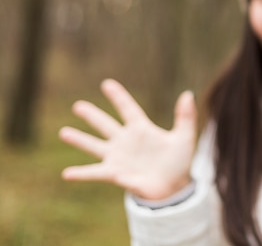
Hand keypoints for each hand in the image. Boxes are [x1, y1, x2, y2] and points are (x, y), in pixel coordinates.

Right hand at [59, 79, 197, 200]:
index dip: (118, 97)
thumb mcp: (184, 137)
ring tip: (64, 132)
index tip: (106, 84)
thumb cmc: (178, 162)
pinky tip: (67, 173)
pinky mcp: (115, 174)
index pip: (128, 108)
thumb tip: (188, 94)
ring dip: (80, 140)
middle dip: (92, 115)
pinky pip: (95, 173)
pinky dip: (82, 173)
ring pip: (95, 146)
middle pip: (106, 124)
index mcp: (141, 129)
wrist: (173, 187)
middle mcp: (126, 141)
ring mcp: (118, 157)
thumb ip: (186, 117)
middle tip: (78, 105)